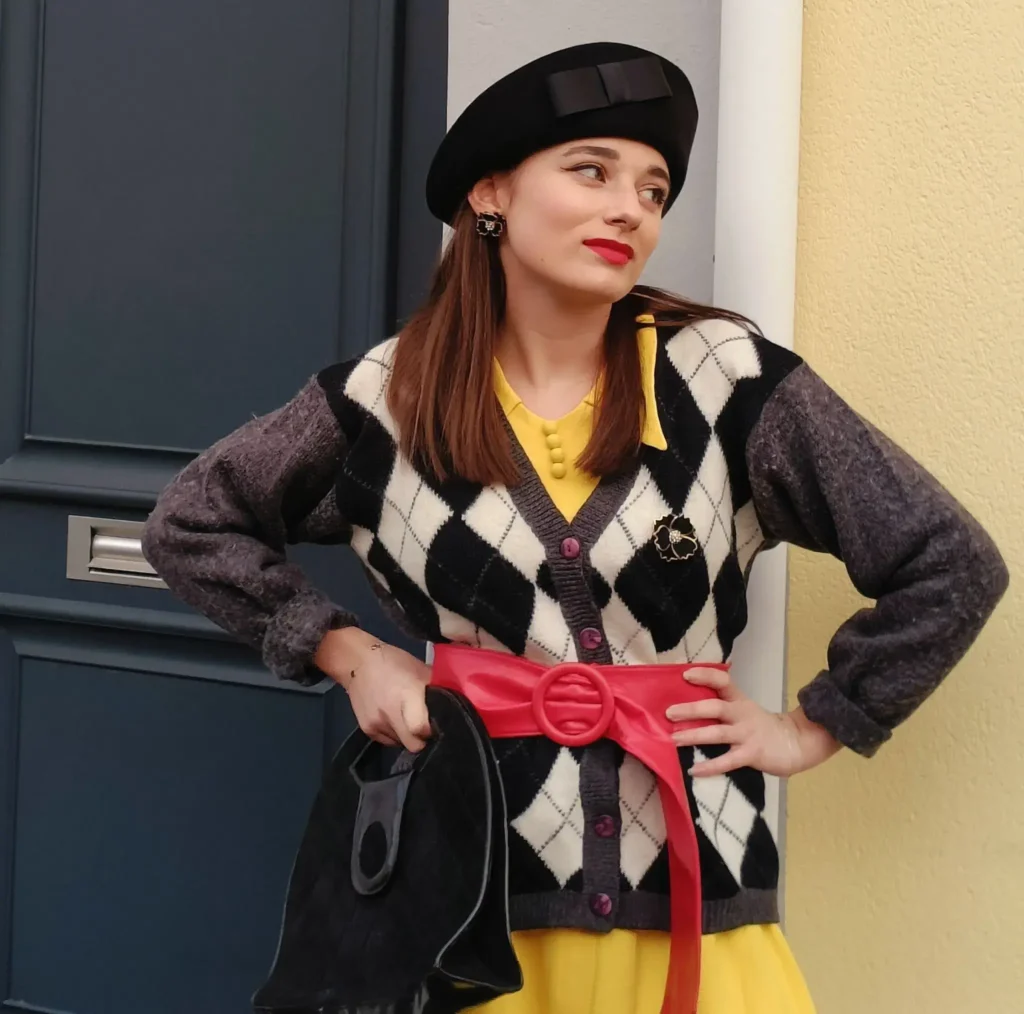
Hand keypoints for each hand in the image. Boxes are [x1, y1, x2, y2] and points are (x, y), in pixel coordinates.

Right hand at [314, 627, 432, 752]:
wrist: (357, 662)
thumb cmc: (394, 662)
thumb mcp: (420, 670)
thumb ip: (436, 689)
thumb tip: (454, 705)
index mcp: (407, 695)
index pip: (422, 728)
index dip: (433, 730)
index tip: (438, 723)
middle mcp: (390, 713)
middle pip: (413, 745)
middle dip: (422, 738)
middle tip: (426, 726)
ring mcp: (377, 723)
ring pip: (401, 744)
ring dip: (408, 736)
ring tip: (408, 718)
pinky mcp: (367, 730)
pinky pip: (388, 742)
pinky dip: (395, 734)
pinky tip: (394, 719)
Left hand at [667, 666, 840, 777]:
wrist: (795, 743)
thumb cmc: (761, 727)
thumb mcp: (744, 710)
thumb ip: (723, 706)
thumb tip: (688, 704)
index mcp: (739, 701)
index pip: (722, 681)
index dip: (704, 675)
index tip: (685, 674)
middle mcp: (742, 714)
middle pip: (715, 707)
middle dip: (691, 709)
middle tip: (669, 713)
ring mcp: (747, 735)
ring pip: (717, 733)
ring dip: (694, 735)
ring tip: (674, 739)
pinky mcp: (751, 755)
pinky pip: (727, 761)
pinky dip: (710, 767)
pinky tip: (693, 770)